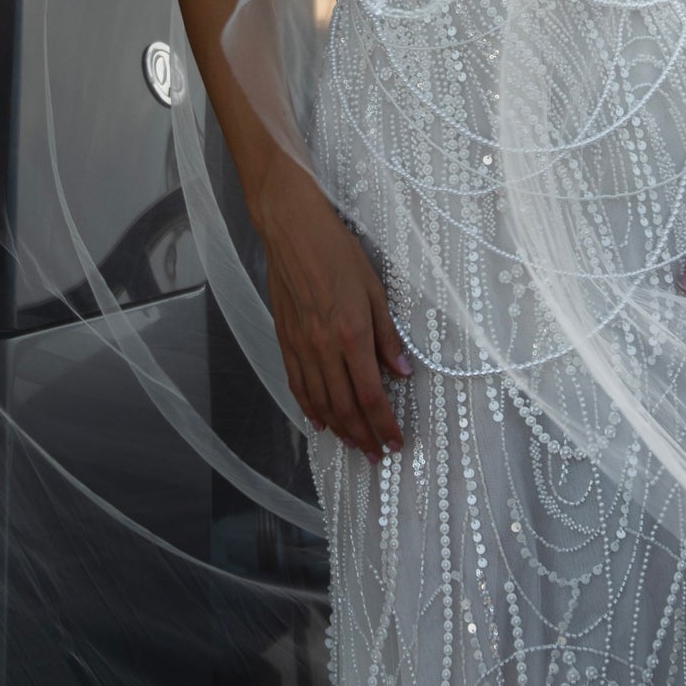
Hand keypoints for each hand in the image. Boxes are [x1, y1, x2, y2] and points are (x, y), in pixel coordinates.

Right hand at [249, 155, 412, 460]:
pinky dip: (309, 408)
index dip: (384, 424)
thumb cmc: (338, 251)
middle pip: (344, 407)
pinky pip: (296, 384)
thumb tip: (402, 371)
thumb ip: (387, 335)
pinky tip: (319, 421)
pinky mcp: (284, 339)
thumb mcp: (375, 288)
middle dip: (363, 436)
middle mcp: (323, 347)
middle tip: (378, 455)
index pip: (370, 395)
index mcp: (351, 334)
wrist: (291, 230)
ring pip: (319, 402)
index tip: (396, 443)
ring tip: (355, 445)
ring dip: (338, 429)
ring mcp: (300, 346)